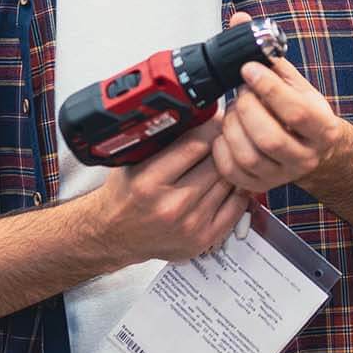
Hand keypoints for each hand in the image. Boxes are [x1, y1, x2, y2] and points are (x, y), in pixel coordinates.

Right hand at [88, 113, 248, 265]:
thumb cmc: (125, 196)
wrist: (115, 235)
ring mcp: (190, 224)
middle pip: (217, 162)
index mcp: (148, 182)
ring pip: (230, 181)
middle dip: (222, 145)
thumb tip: (199, 114)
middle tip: (223, 137)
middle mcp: (171, 205)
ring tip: (223, 159)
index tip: (216, 119)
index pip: (196, 144)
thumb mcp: (134, 161)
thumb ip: (164, 141)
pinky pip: (237, 204)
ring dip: (231, 166)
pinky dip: (237, 189)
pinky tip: (227, 182)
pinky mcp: (204, 238)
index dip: (211, 126)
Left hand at [213, 11, 352, 194]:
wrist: (314, 151)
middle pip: (269, 136)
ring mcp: (283, 175)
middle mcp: (305, 157)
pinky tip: (228, 131)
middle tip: (242, 92)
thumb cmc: (302, 113)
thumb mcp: (293, 80)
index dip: (267, 88)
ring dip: (233, 126)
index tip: (249, 69)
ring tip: (235, 110)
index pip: (295, 111)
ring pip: (248, 155)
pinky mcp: (261, 187)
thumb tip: (240, 19)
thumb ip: (267, 52)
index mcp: (322, 128)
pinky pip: (232, 171)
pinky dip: (222, 147)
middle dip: (247, 108)